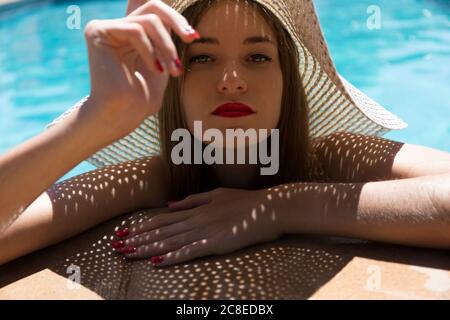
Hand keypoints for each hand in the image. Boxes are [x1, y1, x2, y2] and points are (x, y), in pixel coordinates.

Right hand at [82, 0, 198, 139]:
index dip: (175, 18)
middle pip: (153, 6)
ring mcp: (105, 28)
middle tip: (193, 38)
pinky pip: (135, 30)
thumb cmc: (142, 96)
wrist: (123, 115)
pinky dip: (150, 51)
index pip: (154, 11)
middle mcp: (115, 26)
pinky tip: (155, 69)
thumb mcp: (162, 61)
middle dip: (177, 22)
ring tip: (173, 70)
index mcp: (129, 32)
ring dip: (167, 47)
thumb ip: (164, 37)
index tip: (194, 36)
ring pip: (149, 20)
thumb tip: (172, 17)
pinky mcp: (97, 32)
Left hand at [112, 188, 284, 266]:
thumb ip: (192, 200)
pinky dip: (172, 257)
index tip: (126, 232)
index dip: (143, 226)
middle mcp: (196, 219)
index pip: (163, 219)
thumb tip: (170, 205)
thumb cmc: (244, 201)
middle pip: (161, 231)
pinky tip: (158, 262)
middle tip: (117, 246)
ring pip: (170, 241)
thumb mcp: (216, 194)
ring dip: (148, 248)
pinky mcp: (215, 243)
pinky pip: (190, 251)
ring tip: (129, 254)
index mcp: (195, 208)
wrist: (268, 208)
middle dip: (138, 239)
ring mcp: (204, 231)